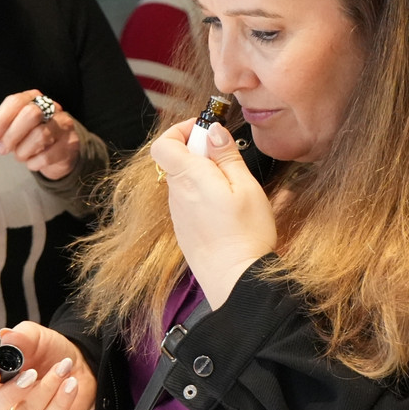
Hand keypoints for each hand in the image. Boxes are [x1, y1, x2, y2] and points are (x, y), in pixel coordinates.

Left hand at [0, 89, 79, 180]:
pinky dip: (35, 162)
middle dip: (12, 135)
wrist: (59, 150)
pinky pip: (50, 155)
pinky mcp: (70, 144)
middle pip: (31, 114)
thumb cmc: (31, 134)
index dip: (0, 119)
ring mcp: (63, 125)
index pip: (16, 101)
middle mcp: (51, 108)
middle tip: (2, 149)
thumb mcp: (11, 123)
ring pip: (41, 135)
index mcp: (33, 98)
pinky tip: (31, 163)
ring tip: (18, 155)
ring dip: (23, 151)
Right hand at [0, 321, 94, 409]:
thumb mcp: (35, 337)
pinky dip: (62, 400)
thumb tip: (7, 336)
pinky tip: (70, 383)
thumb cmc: (47, 352)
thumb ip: (20, 336)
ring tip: (63, 367)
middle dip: (10, 394)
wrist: (79, 365)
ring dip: (47, 389)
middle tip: (32, 374)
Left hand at [151, 120, 275, 307]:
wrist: (236, 279)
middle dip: (198, 151)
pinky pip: (188, 201)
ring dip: (202, 174)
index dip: (181, 130)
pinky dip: (203, 194)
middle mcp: (177, 194)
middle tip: (227, 157)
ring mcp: (178, 214)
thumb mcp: (245, 186)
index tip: (205, 130)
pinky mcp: (184, 229)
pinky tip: (226, 208)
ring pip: (183, 181)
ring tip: (231, 186)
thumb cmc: (245, 233)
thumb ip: (226, 155)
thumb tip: (213, 131)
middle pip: (175, 160)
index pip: (163, 143)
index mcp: (189, 177)